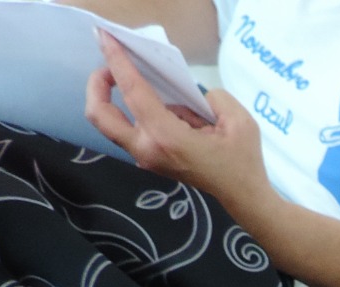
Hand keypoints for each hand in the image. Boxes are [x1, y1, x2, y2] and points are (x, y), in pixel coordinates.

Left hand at [85, 32, 273, 220]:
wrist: (241, 193)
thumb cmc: (242, 160)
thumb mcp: (238, 120)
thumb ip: (212, 97)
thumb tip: (190, 97)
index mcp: (167, 137)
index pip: (133, 92)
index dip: (117, 62)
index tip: (106, 39)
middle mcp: (148, 149)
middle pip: (100, 115)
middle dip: (97, 86)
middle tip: (109, 67)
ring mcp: (145, 157)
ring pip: (110, 124)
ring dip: (112, 99)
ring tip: (134, 80)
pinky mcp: (149, 159)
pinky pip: (128, 130)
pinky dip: (130, 111)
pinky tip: (153, 102)